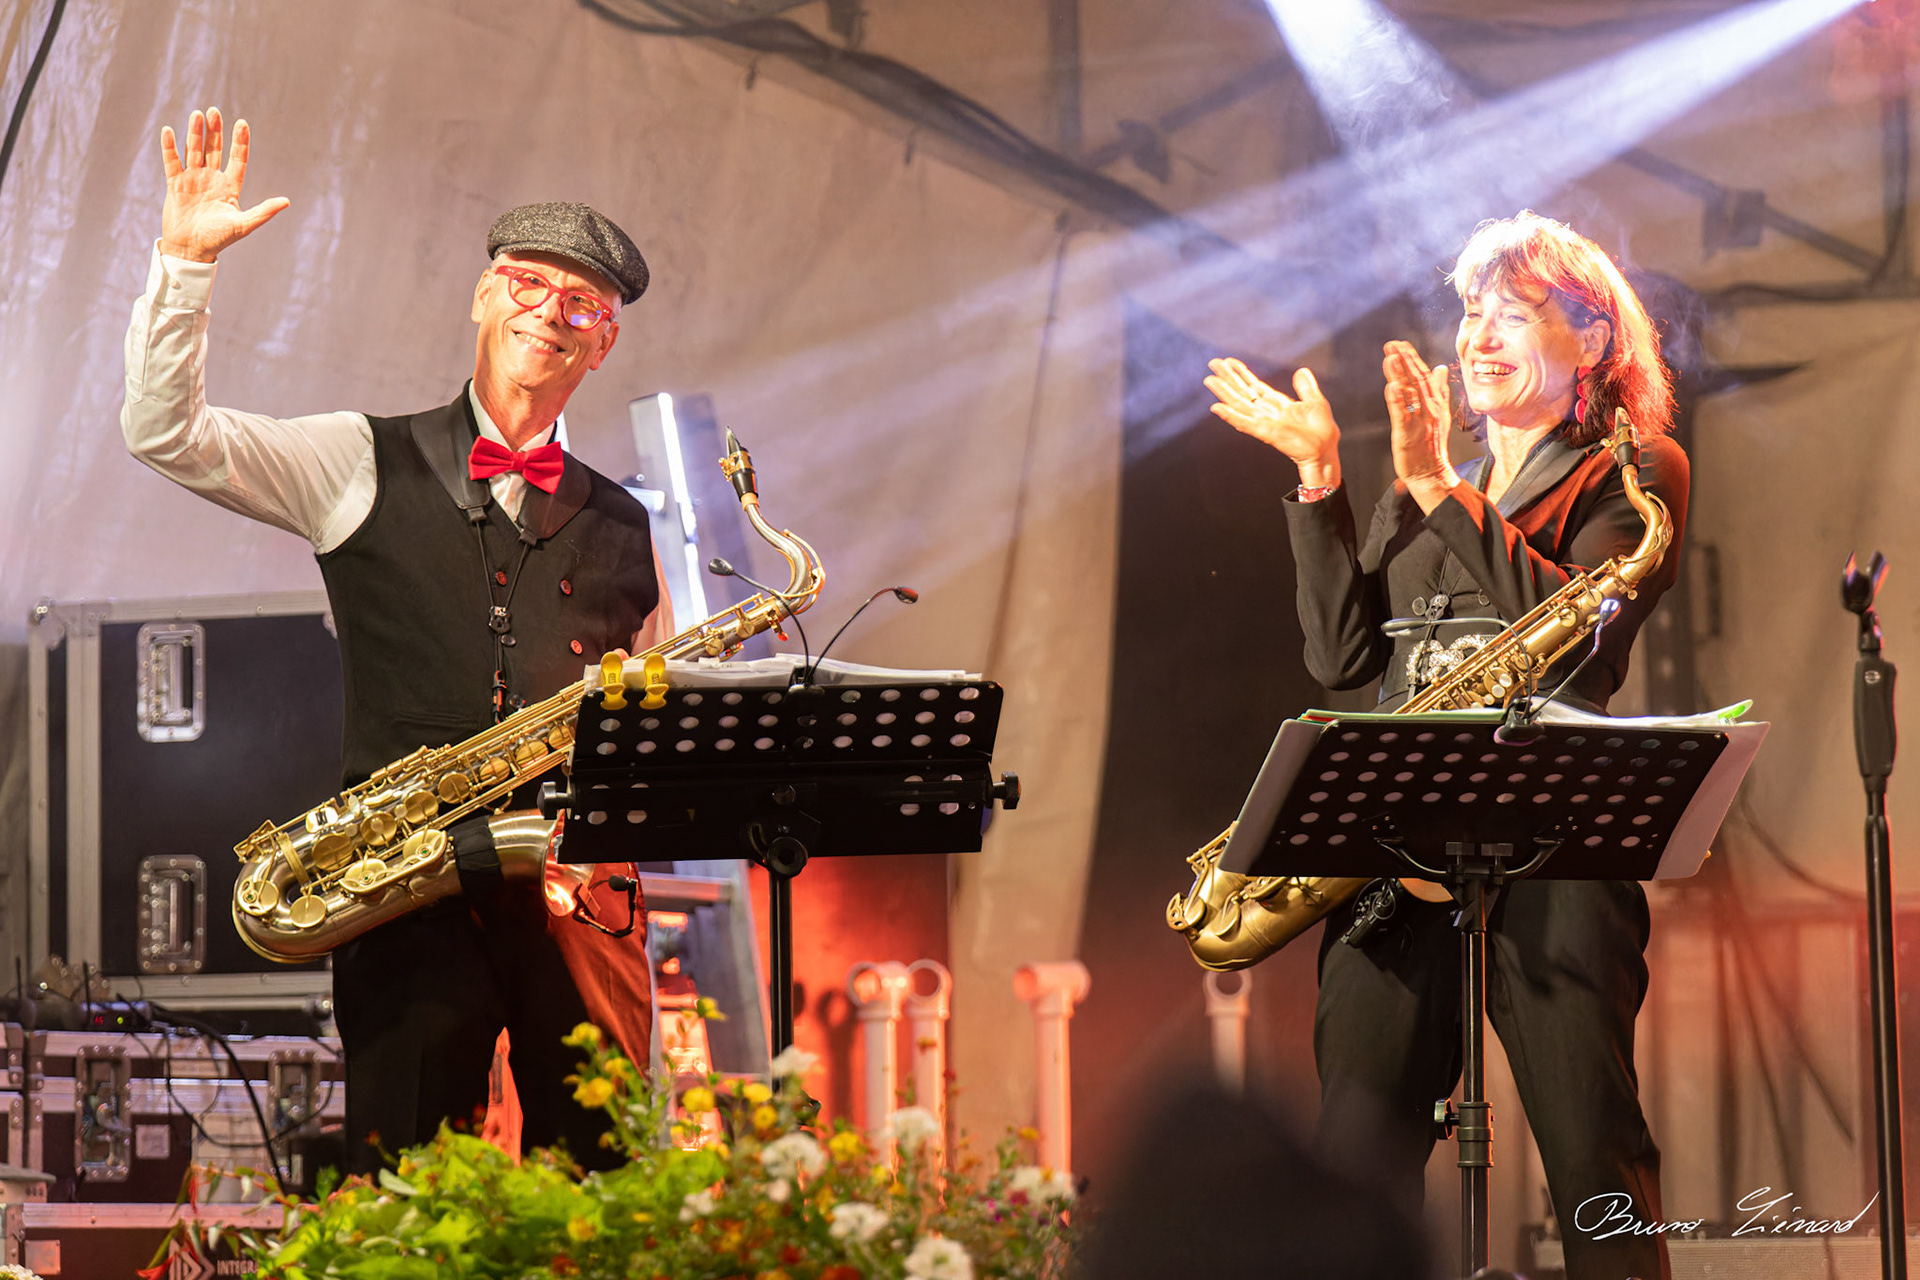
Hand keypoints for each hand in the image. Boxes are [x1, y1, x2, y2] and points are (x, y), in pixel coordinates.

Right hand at [158, 108, 288, 262]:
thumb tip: (287, 201)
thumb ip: (264, 212)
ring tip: (197, 115)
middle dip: (215, 131)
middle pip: (215, 149)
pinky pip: (172, 161)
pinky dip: (170, 147)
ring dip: (195, 133)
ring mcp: (193, 180)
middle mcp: (212, 179)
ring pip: (195, 151)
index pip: (238, 159)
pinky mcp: (175, 184)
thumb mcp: (243, 225)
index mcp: (230, 187)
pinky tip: (169, 131)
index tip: (242, 123)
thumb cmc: (219, 239)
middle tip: (214, 111)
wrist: (191, 250)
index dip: (240, 142)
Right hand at [1204, 357, 1341, 488]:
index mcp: (1277, 404)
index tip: (1229, 362)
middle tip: (1213, 364)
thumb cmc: (1321, 431)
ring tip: (1210, 380)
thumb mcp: (1315, 401)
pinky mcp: (1265, 433)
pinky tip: (1217, 408)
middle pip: (1243, 393)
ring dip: (1224, 393)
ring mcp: (1264, 423)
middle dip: (1228, 378)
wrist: (1325, 450)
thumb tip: (1301, 370)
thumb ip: (1306, 387)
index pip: (1255, 386)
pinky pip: (1245, 423)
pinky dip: (1230, 416)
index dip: (1242, 374)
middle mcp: (1267, 413)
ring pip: (1239, 405)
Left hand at [1382, 340, 1459, 511]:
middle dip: (1405, 360)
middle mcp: (1429, 409)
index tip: (1402, 343)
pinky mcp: (1408, 435)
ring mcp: (1420, 421)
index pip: (1423, 376)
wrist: (1433, 474)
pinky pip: (1403, 415)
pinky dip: (1397, 401)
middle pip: (1417, 380)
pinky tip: (1391, 387)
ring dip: (1401, 375)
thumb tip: (1439, 368)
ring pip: (1410, 394)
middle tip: (1393, 344)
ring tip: (1392, 357)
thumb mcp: (1439, 413)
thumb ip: (1440, 390)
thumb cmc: (1432, 445)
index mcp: (1434, 403)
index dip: (1413, 358)